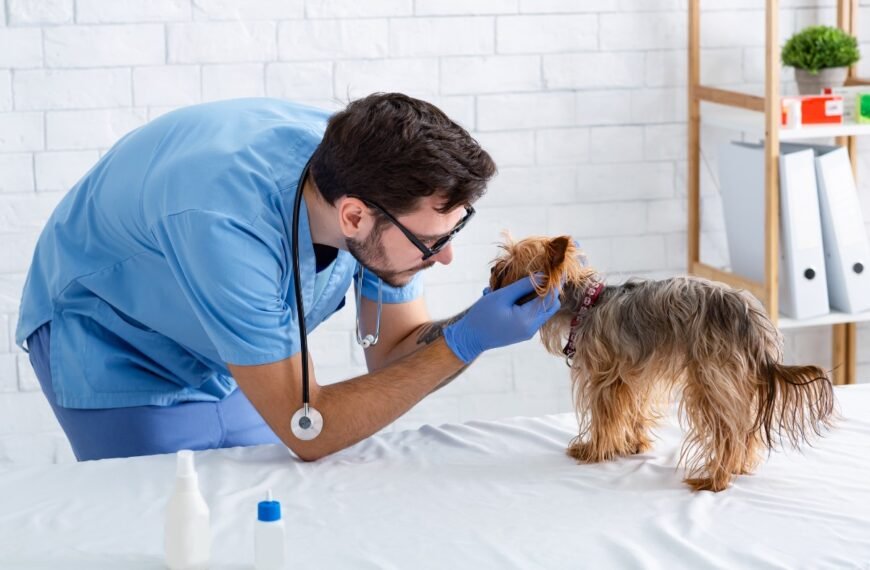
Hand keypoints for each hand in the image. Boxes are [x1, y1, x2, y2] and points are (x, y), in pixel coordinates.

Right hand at [443, 274, 560, 363]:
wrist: (469, 338)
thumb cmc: (482, 316)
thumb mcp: (502, 296)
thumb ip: (524, 286)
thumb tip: (543, 275)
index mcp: (527, 320)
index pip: (550, 298)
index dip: (554, 282)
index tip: (554, 268)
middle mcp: (532, 328)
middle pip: (552, 305)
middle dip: (549, 289)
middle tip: (539, 274)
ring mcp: (528, 331)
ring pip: (544, 309)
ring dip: (538, 296)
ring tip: (524, 284)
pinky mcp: (523, 332)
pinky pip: (534, 315)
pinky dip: (530, 303)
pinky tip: (516, 295)